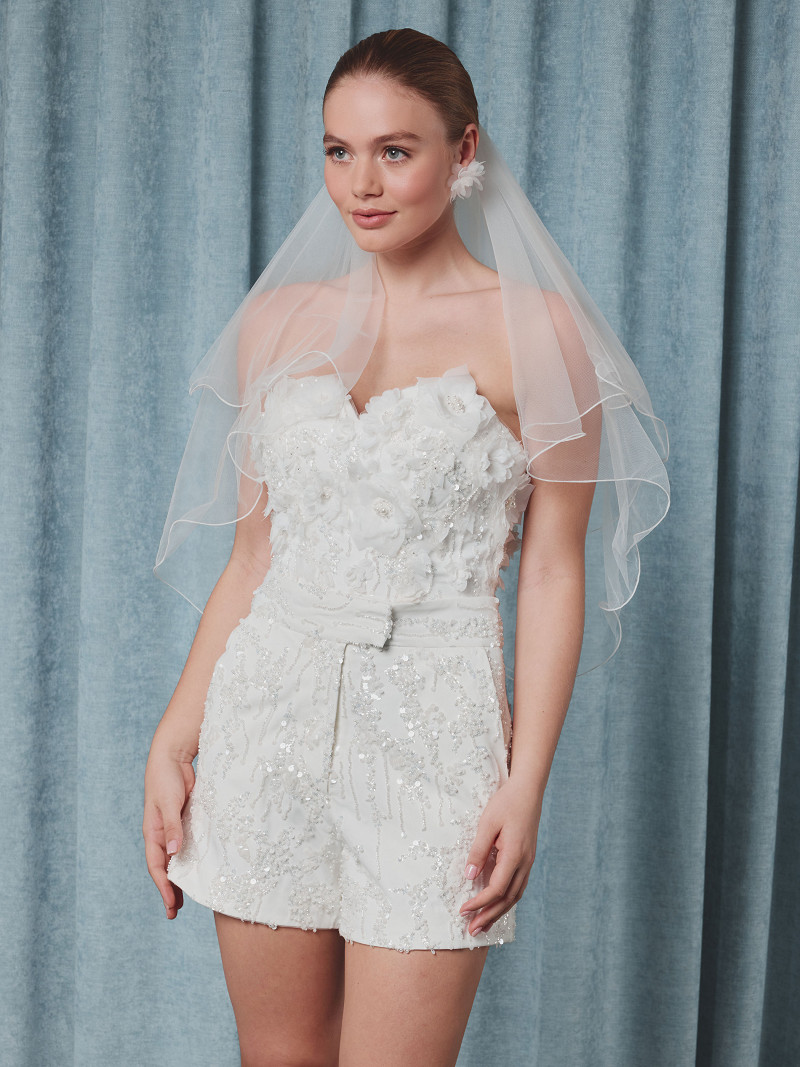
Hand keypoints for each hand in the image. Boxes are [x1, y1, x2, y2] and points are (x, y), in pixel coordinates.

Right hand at [143, 747, 195, 918]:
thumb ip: (172, 826)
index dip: (163, 887)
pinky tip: (199, 867)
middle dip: (169, 890)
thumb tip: (173, 853)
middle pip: (165, 867)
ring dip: (180, 877)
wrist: (173, 756)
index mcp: (153, 832)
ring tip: (185, 899)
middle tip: (174, 913)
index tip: (171, 906)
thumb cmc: (166, 777)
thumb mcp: (168, 802)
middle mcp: (162, 834)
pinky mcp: (186, 820)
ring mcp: (174, 828)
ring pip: (176, 858)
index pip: (157, 866)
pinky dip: (191, 858)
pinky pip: (188, 844)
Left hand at [459, 776, 542, 934]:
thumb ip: (478, 850)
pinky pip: (518, 886)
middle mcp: (525, 862)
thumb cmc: (506, 802)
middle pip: (508, 898)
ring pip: (515, 895)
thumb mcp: (487, 823)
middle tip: (472, 931)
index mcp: (515, 855)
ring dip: (498, 912)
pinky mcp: (527, 858)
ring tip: (482, 925)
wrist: (528, 789)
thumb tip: (468, 876)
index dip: (479, 903)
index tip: (462, 910)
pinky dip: (506, 900)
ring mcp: (529, 861)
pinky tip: (496, 905)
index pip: (496, 888)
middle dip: (489, 916)